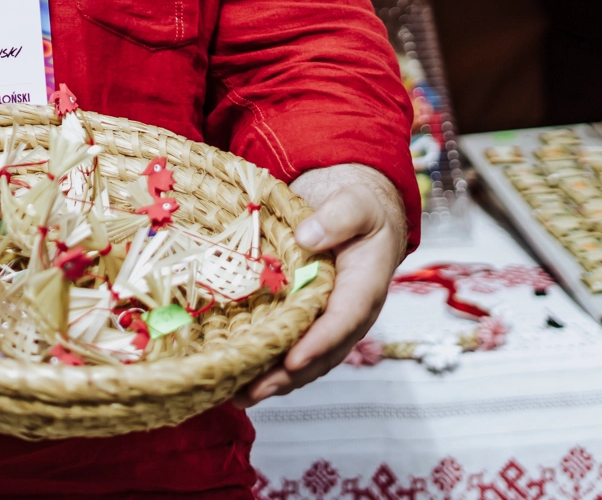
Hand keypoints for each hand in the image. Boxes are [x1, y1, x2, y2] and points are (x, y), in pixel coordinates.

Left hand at [239, 164, 408, 403]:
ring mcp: (328, 320)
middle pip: (321, 353)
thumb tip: (307, 238)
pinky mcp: (309, 318)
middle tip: (252, 391)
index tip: (291, 359)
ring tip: (238, 396)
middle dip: (287, 376)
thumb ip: (336, 218)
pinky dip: (270, 366)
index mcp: (363, 287)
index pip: (342, 320)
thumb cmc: (358, 208)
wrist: (355, 212)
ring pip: (306, 360)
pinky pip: (293, 348)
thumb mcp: (354, 204)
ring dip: (275, 381)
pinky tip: (240, 377)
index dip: (317, 343)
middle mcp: (348, 312)